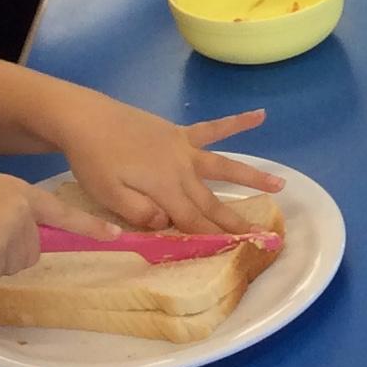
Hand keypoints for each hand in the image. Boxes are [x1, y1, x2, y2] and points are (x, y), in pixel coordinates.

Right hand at [0, 170, 114, 286]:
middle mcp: (22, 207)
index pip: (61, 211)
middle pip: (29, 253)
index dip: (89, 226)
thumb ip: (1, 215)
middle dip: (0, 256)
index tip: (116, 235)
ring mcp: (13, 226)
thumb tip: (3, 245)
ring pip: (9, 267)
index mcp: (17, 191)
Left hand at [50, 100, 281, 235]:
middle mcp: (182, 169)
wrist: (87, 118)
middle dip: (236, 220)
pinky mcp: (179, 133)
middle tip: (264, 235)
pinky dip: (237, 123)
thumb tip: (168, 223)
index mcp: (164, 188)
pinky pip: (212, 128)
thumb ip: (139, 211)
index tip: (237, 251)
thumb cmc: (93, 160)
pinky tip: (260, 115)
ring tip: (280, 184)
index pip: (192, 220)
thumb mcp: (107, 194)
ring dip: (252, 176)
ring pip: (224, 166)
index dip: (213, 237)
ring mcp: (184, 149)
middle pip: (211, 200)